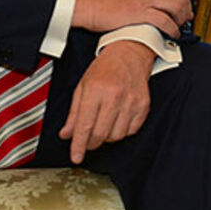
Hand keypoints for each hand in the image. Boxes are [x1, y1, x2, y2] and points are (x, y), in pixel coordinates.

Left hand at [58, 39, 154, 163]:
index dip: (78, 145)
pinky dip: (122, 131)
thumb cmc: (105, 67)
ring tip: (104, 125)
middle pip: (100, 134)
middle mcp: (114, 96)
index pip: (84, 126)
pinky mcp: (143, 105)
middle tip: (88, 140)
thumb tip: (67, 134)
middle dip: (91, 143)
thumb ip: (74, 112)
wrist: (130, 52)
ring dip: (107, 136)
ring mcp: (131, 101)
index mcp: (96, 90)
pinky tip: (118, 120)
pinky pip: (131, 131)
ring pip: (116, 136)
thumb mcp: (83, 86)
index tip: (76, 157)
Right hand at [73, 0, 189, 37]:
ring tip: (178, 27)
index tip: (182, 7)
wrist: (83, 1)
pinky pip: (165, 21)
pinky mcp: (140, 13)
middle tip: (185, 19)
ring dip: (181, 20)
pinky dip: (172, 29)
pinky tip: (171, 34)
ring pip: (176, 8)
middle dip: (186, 10)